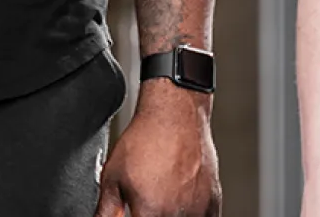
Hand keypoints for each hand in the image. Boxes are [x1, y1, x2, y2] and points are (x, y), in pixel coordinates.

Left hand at [94, 81, 220, 216]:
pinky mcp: (213, 202)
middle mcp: (175, 216)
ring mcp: (197, 210)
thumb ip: (106, 210)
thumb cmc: (146, 138)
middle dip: (153, 214)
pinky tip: (183, 200)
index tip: (136, 209)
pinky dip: (193, 213)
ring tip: (165, 196)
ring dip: (173, 214)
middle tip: (149, 198)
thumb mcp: (112, 175)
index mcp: (149, 215)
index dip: (136, 215)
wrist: (175, 112)